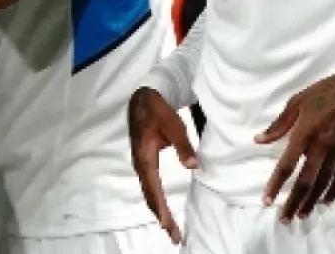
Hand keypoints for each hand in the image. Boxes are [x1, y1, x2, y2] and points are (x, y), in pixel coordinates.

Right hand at [128, 87, 198, 244]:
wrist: (143, 98)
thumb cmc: (158, 109)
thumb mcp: (173, 124)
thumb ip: (183, 145)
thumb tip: (194, 166)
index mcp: (145, 156)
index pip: (153, 187)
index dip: (160, 206)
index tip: (166, 223)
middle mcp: (140, 163)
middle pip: (150, 195)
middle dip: (161, 215)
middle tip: (173, 235)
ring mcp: (141, 163)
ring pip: (149, 192)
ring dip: (158, 210)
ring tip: (170, 228)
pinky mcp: (145, 162)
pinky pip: (149, 186)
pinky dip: (156, 200)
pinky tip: (162, 209)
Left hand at [256, 68, 334, 222]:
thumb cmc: (322, 92)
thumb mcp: (295, 102)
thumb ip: (278, 125)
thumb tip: (258, 140)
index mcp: (304, 133)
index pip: (287, 165)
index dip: (276, 184)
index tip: (267, 200)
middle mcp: (321, 146)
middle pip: (306, 181)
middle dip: (293, 201)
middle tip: (284, 218)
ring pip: (324, 183)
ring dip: (312, 201)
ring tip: (302, 214)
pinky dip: (333, 191)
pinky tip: (326, 201)